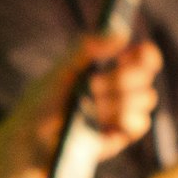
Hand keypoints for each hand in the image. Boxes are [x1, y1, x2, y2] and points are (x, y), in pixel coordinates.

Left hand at [0, 37, 161, 177]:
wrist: (31, 143)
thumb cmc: (42, 104)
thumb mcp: (60, 71)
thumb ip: (85, 48)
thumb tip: (120, 34)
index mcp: (108, 67)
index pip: (143, 56)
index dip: (145, 54)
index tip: (137, 54)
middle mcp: (120, 88)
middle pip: (145, 76)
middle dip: (122, 78)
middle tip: (93, 84)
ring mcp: (123, 113)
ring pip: (146, 99)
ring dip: (118, 100)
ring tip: (89, 108)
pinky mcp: (120, 136)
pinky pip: (140, 124)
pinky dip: (124, 120)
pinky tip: (102, 123)